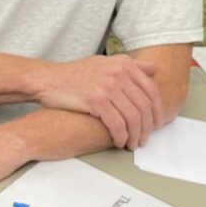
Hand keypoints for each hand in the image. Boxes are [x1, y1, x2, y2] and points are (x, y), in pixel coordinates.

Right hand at [38, 54, 162, 149]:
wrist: (48, 79)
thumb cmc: (75, 74)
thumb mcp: (105, 62)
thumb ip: (130, 65)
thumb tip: (154, 68)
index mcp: (124, 63)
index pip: (151, 90)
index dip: (157, 110)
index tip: (157, 124)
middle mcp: (119, 72)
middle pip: (144, 105)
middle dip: (148, 126)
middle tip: (145, 138)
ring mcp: (108, 85)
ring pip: (133, 117)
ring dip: (135, 134)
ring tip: (132, 144)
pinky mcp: (97, 100)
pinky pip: (117, 123)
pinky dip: (121, 136)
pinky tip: (119, 142)